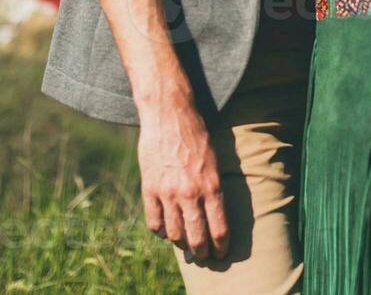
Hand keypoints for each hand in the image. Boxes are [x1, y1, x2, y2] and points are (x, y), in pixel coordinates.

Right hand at [138, 105, 228, 261]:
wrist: (169, 115)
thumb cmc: (196, 136)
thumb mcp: (215, 161)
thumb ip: (213, 189)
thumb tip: (213, 216)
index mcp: (211, 186)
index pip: (219, 229)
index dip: (221, 247)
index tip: (221, 253)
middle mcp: (190, 193)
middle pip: (197, 238)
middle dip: (202, 252)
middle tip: (203, 255)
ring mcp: (168, 192)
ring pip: (174, 234)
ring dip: (181, 243)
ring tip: (184, 243)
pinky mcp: (149, 188)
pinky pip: (154, 222)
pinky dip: (160, 231)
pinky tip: (165, 228)